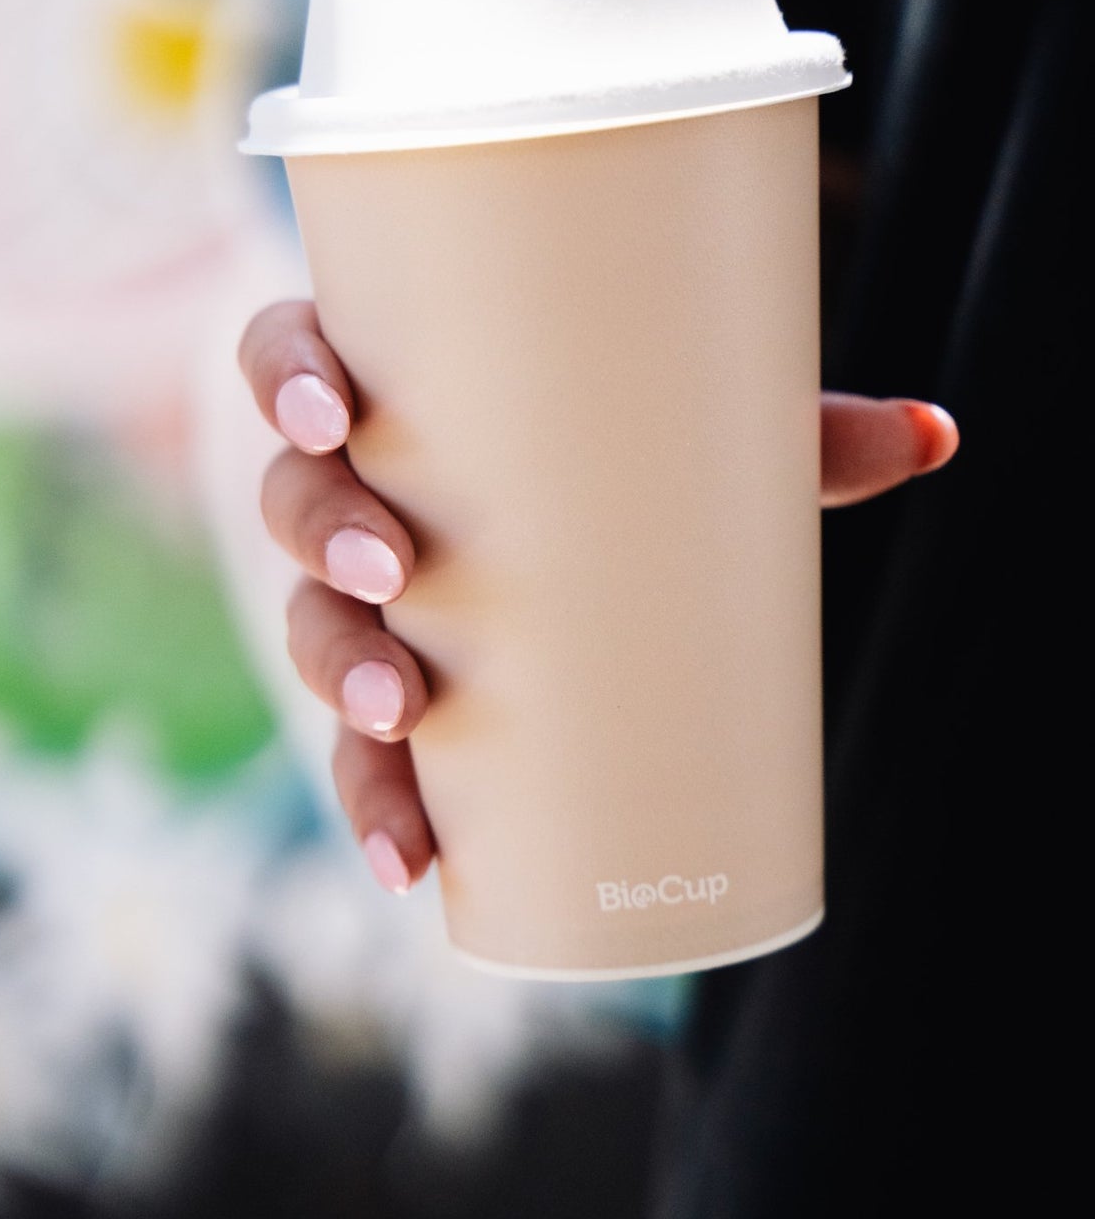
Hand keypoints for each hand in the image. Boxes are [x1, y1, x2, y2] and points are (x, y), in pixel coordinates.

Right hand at [239, 300, 959, 894]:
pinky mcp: (392, 690)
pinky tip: (411, 862)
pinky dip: (379, 802)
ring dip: (338, 676)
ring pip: (305, 626)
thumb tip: (933, 437)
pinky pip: (355, 745)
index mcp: (392, 389)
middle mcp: (353, 489)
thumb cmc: (618, 454)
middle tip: (396, 571)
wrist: (596, 530)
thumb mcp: (693, 434)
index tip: (334, 407)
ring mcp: (360, 596)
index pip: (289, 356)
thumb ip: (796, 434)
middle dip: (324, 539)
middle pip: (290, 499)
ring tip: (401, 716)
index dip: (286, 377)